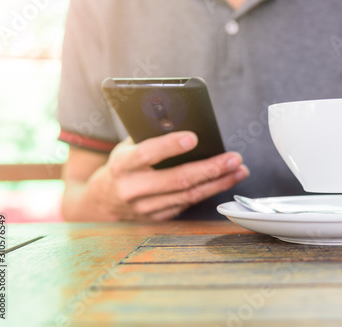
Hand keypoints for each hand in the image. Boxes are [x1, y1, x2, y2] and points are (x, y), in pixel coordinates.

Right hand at [92, 131, 248, 220]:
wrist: (102, 201)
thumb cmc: (122, 166)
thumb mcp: (126, 147)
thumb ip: (149, 137)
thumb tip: (182, 122)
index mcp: (122, 166)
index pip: (146, 154)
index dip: (169, 146)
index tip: (193, 138)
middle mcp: (132, 190)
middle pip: (177, 180)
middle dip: (210, 169)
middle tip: (234, 158)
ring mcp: (145, 208)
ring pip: (188, 196)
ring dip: (218, 183)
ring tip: (239, 170)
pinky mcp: (157, 219)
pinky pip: (187, 206)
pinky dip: (208, 193)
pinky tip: (225, 182)